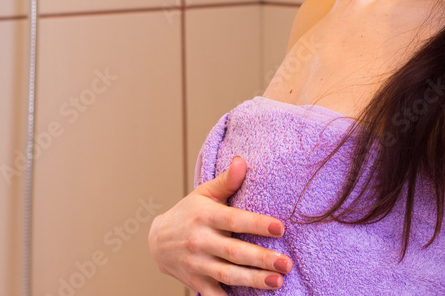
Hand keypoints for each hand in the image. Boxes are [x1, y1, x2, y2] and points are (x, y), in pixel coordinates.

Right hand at [148, 156, 292, 294]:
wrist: (157, 241)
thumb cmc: (189, 213)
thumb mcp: (204, 194)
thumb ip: (226, 181)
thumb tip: (242, 161)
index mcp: (206, 216)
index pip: (234, 220)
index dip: (256, 224)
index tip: (280, 227)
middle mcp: (200, 241)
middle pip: (234, 252)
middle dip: (261, 259)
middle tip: (286, 264)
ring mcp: (197, 264)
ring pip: (228, 275)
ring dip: (253, 280)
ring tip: (277, 282)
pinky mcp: (195, 282)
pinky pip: (215, 295)